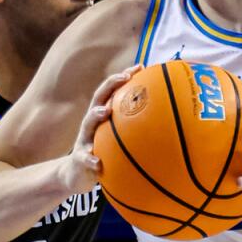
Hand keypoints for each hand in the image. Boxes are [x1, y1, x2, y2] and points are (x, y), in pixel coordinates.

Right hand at [59, 65, 141, 193]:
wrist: (76, 174)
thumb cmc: (103, 153)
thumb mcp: (116, 139)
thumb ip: (133, 130)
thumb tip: (165, 123)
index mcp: (102, 116)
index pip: (112, 91)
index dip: (123, 77)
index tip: (141, 67)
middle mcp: (91, 123)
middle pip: (98, 98)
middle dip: (110, 85)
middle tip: (124, 77)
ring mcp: (84, 139)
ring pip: (87, 123)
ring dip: (96, 115)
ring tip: (106, 112)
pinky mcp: (79, 158)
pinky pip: (84, 158)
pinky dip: (90, 159)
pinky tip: (97, 163)